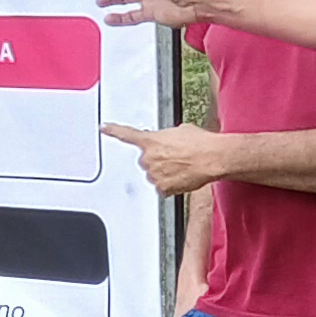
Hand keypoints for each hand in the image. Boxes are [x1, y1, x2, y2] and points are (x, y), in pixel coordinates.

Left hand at [103, 119, 239, 197]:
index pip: (126, 134)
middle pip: (145, 161)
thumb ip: (165, 137)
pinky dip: (170, 185)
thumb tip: (167, 142)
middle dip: (156, 160)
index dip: (113, 131)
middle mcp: (148, 158)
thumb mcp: (180, 131)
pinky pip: (162, 188)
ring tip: (182, 166)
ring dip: (164, 172)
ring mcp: (153, 174)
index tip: (103, 128)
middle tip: (175, 158)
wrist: (212, 158)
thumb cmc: (200, 143)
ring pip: (154, 175)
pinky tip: (182, 177)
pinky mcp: (162, 188)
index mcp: (150, 140)